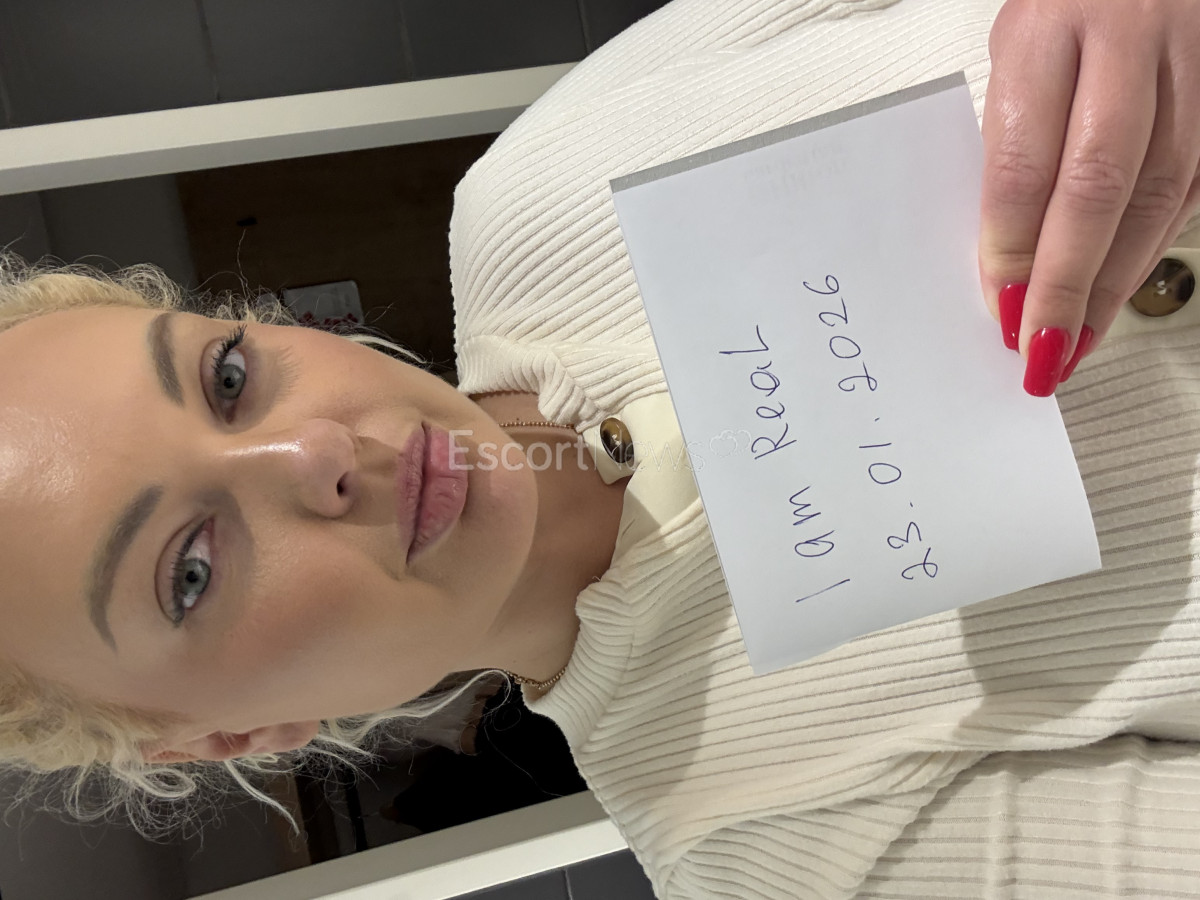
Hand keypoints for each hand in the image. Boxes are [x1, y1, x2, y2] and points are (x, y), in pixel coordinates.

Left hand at [978, 0, 1199, 395]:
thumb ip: (1014, 137)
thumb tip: (1006, 253)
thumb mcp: (1018, 48)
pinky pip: (1195, 184)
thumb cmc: (1069, 3)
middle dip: (1067, 283)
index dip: (1012, 250)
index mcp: (1053, 25)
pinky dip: (1153, 244)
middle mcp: (1132, 36)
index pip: (1025, 162)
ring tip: (1078, 336)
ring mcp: (1195, 59)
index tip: (999, 307)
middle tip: (1041, 347)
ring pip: (1161, 192)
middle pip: (1099, 187)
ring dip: (1116, 280)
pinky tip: (1122, 285)